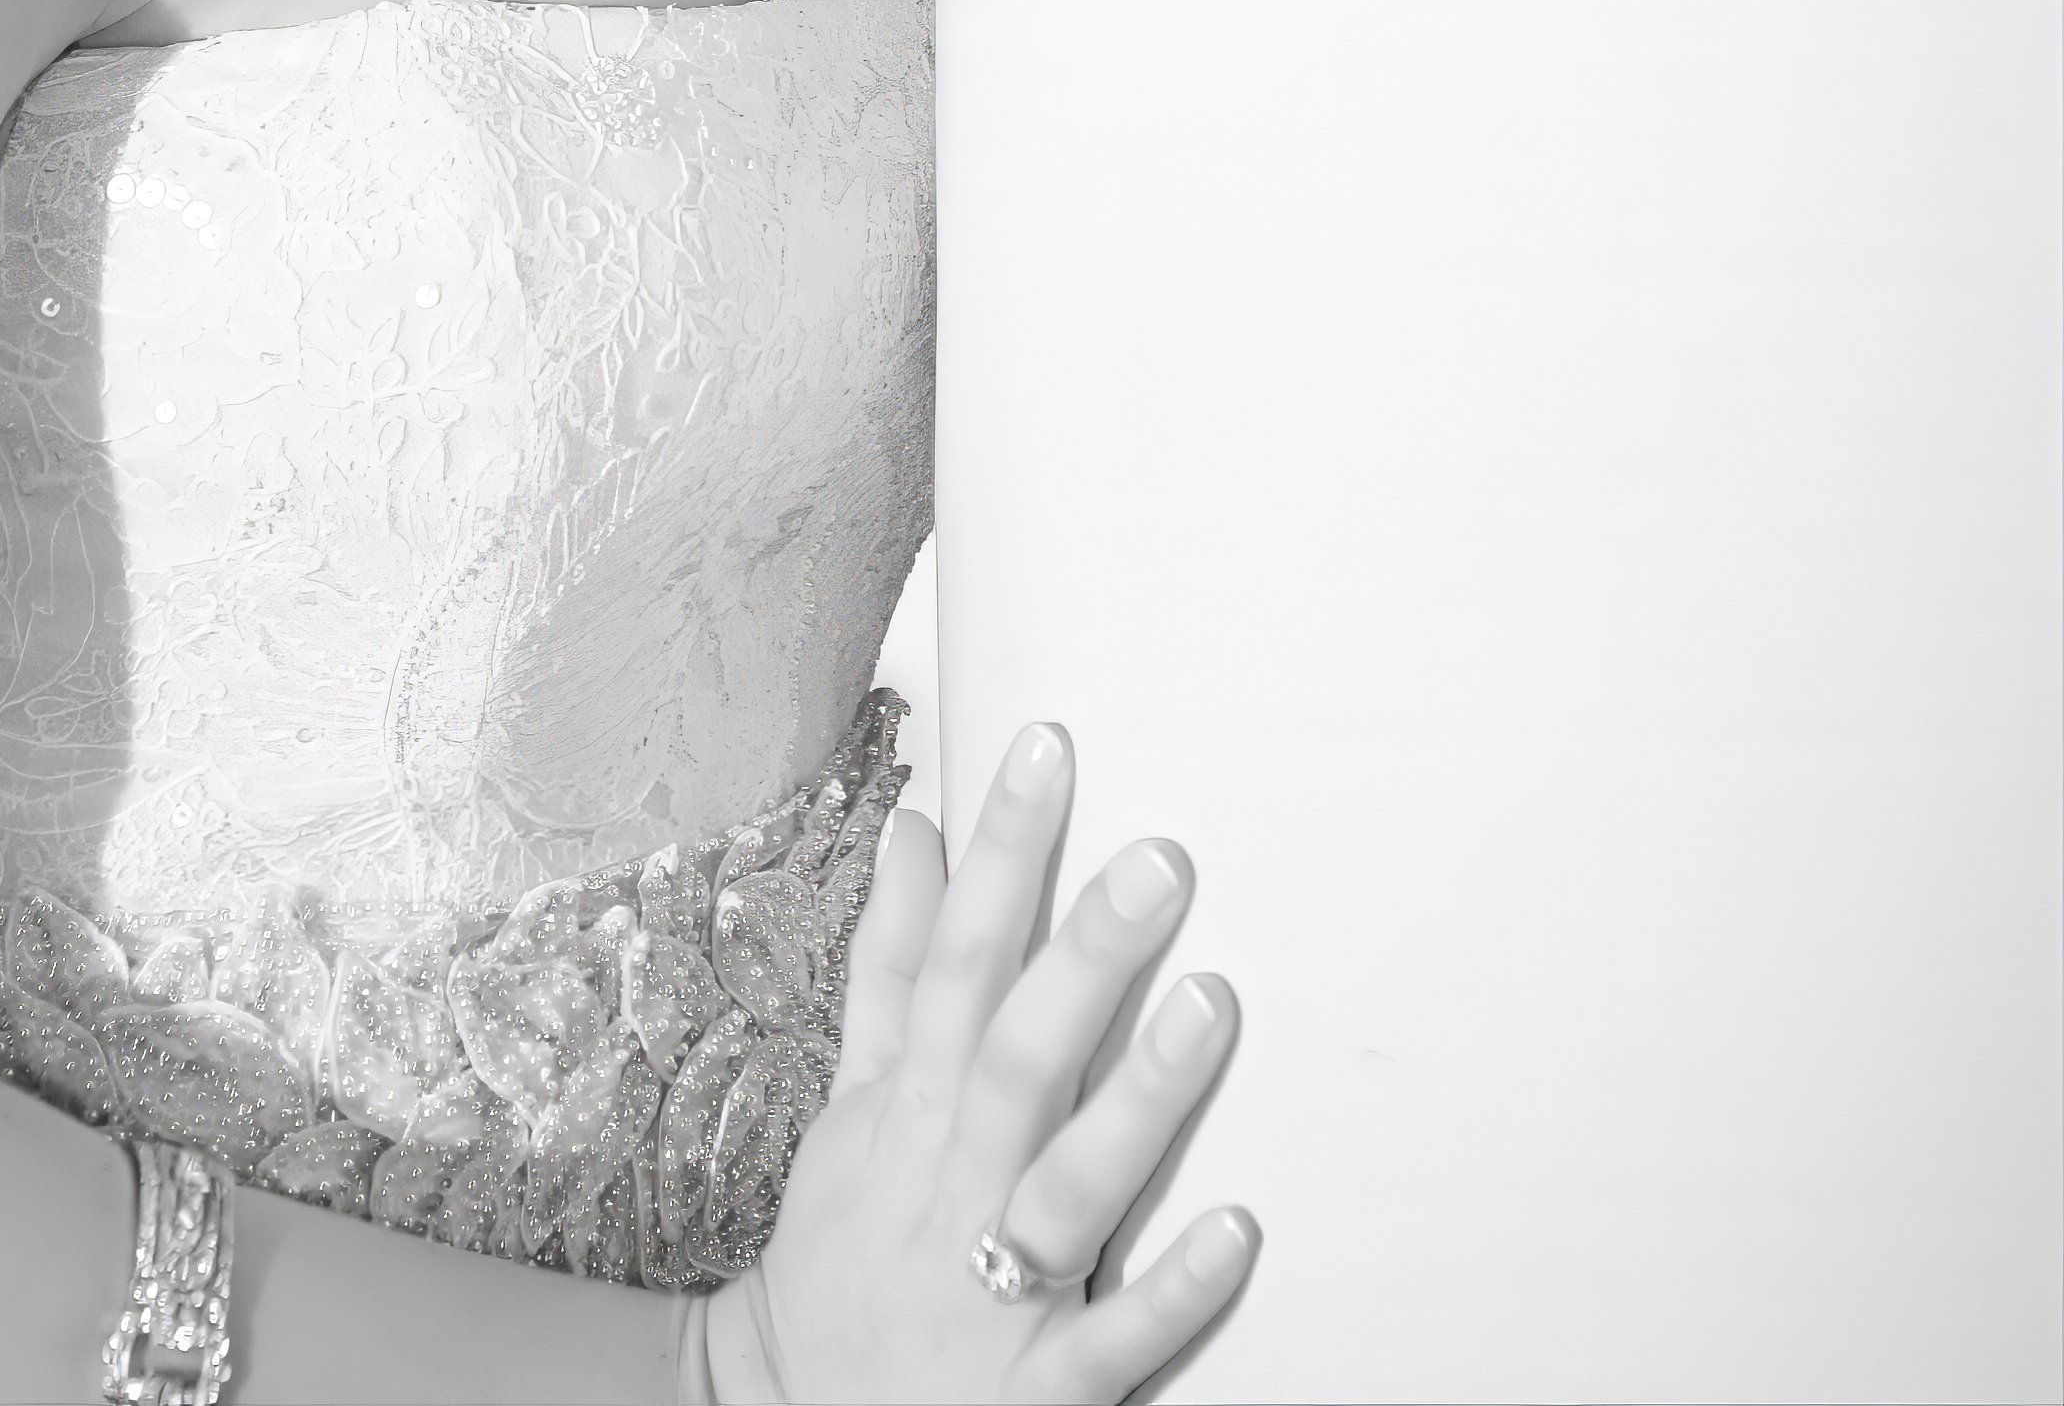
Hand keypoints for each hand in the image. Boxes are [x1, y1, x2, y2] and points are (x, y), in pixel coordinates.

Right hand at [704, 722, 1256, 1403]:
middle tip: (1163, 856)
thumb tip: (914, 828)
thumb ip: (890, 967)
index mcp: (909, 1110)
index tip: (1050, 745)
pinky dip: (1171, 1288)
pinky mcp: (1039, 1390)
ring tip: (1213, 1000)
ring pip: (1071, 1187)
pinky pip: (1112, 1339)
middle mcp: (950, 1186)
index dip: (1000, 853)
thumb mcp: (854, 1104)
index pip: (954, 958)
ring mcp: (995, 1292)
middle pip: (1013, 1055)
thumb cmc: (846, 1249)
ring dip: (1140, 1098)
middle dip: (1082, 956)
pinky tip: (1241, 1230)